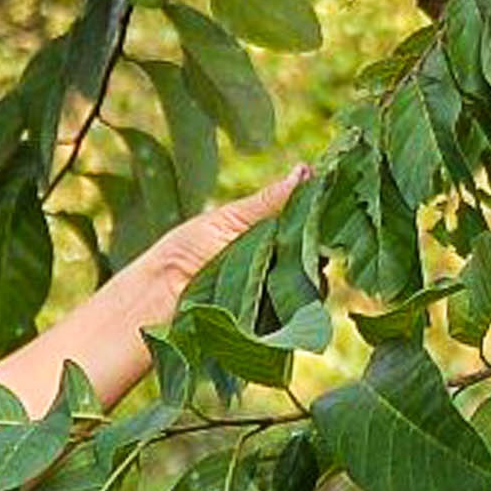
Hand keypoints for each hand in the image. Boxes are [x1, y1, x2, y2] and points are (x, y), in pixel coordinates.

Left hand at [78, 163, 309, 355]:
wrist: (157, 300)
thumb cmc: (185, 252)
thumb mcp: (229, 219)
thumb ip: (269, 201)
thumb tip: (305, 169)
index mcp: (266, 230)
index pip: (306, 219)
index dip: (320, 211)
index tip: (334, 199)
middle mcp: (276, 260)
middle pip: (313, 250)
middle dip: (318, 243)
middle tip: (316, 236)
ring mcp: (276, 291)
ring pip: (310, 281)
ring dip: (307, 273)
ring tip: (295, 266)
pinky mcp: (273, 320)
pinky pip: (298, 311)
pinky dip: (299, 302)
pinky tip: (295, 294)